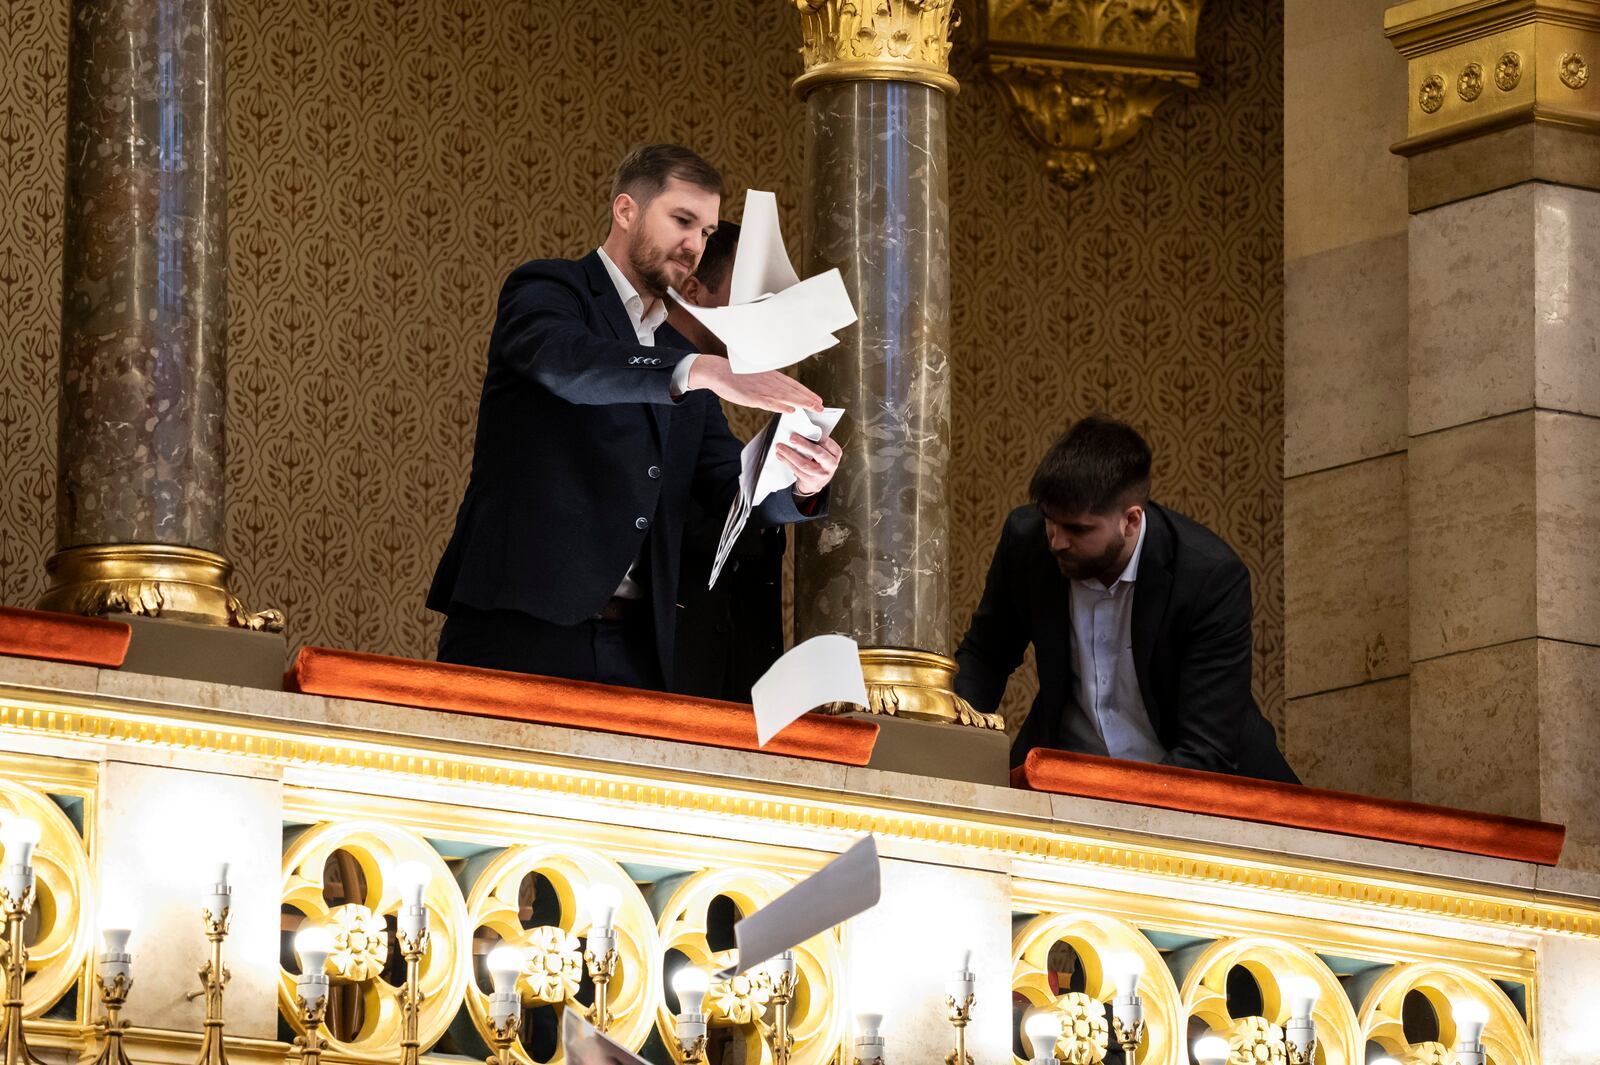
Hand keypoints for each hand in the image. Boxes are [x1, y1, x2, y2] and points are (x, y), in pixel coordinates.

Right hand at [687, 354, 821, 413]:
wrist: (719, 371)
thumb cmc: (735, 374)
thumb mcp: (756, 376)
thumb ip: (769, 383)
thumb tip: (779, 393)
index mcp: (771, 376)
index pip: (793, 385)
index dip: (807, 392)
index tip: (817, 398)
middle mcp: (770, 381)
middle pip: (794, 391)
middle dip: (809, 399)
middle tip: (822, 406)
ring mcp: (762, 389)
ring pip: (786, 396)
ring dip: (801, 403)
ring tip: (814, 408)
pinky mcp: (753, 397)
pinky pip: (770, 402)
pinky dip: (782, 406)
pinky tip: (792, 410)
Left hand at [776, 432, 840, 497]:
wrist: (817, 481)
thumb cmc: (819, 461)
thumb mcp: (823, 451)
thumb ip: (817, 442)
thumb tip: (802, 430)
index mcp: (835, 453)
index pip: (827, 442)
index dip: (817, 436)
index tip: (805, 430)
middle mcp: (831, 464)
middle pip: (818, 453)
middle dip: (804, 444)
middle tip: (792, 438)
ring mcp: (821, 474)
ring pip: (804, 464)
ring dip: (790, 454)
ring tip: (780, 447)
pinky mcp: (810, 480)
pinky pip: (797, 470)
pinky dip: (787, 462)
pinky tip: (781, 456)